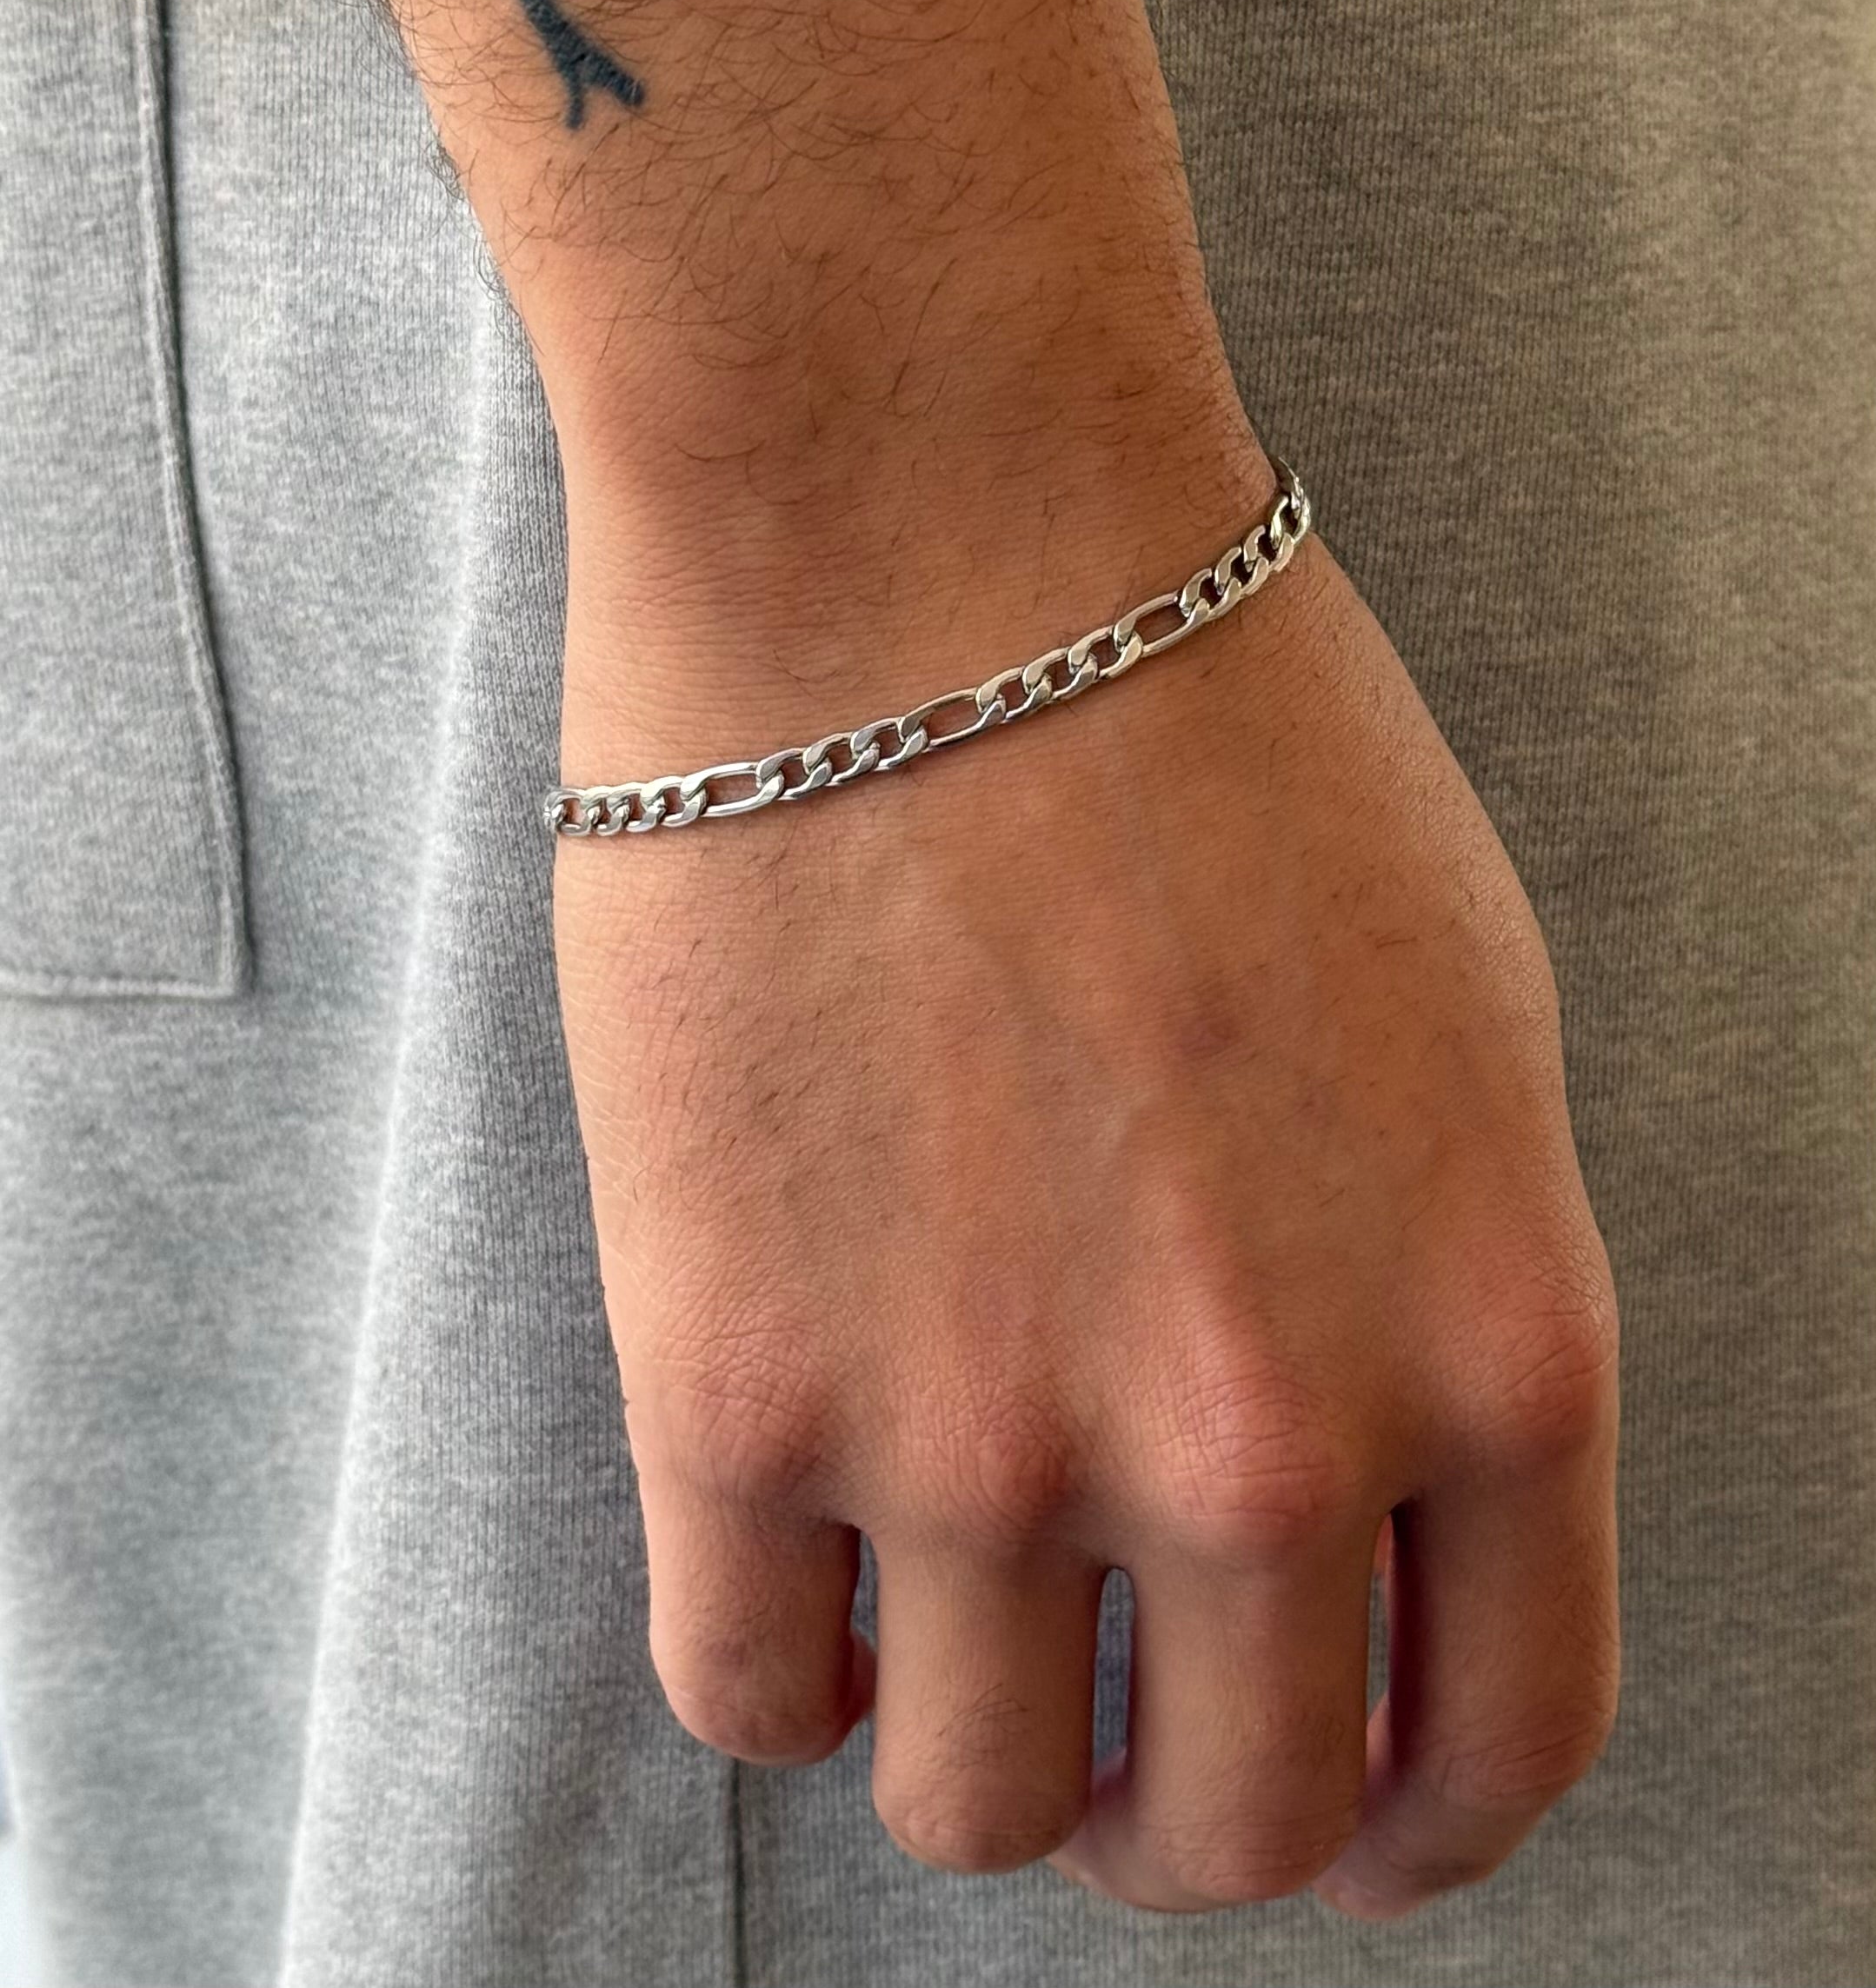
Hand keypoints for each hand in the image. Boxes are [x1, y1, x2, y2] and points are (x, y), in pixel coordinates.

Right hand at [551, 457, 1619, 1919]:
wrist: (929, 529)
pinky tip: (803, 1564)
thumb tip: (1371, 1503)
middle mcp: (1259, 1435)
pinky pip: (746, 1698)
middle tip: (1124, 1738)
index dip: (1417, 1824)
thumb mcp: (1460, 1013)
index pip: (1499, 1747)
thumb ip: (1441, 1296)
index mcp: (1488, 1338)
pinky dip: (789, 1674)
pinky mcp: (736, 1385)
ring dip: (979, 1757)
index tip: (1343, 1802)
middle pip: (1234, 1828)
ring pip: (977, 1807)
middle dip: (1187, 1824)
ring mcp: (986, 1434)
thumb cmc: (1203, 712)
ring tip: (947, 1626)